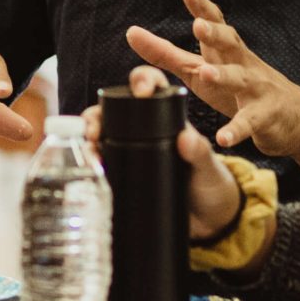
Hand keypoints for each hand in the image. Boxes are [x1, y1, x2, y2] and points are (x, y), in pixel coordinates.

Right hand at [81, 65, 243, 239]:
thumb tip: (186, 137)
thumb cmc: (211, 184)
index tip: (140, 92)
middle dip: (97, 115)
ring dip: (88, 140)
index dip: (141, 81)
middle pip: (112, 111)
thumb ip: (200, 153)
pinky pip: (102, 164)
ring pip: (101, 136)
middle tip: (94, 131)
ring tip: (90, 152)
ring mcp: (131, 152)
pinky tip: (90, 169)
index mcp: (167, 118)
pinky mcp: (124, 174)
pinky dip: (91, 164)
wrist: (208, 220)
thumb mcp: (208, 167)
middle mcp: (144, 131)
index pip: (150, 87)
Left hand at [125, 0, 299, 158]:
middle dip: (215, 33)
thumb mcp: (201, 68)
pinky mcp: (264, 117)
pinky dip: (237, 129)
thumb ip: (166, 53)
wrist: (296, 117)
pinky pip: (249, 122)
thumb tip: (131, 32)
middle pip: (231, 43)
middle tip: (198, 26)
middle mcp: (243, 63)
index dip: (202, 6)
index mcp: (227, 50)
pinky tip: (223, 137)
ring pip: (240, 79)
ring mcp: (256, 89)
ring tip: (206, 74)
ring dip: (223, 76)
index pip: (215, 22)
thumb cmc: (241, 87)